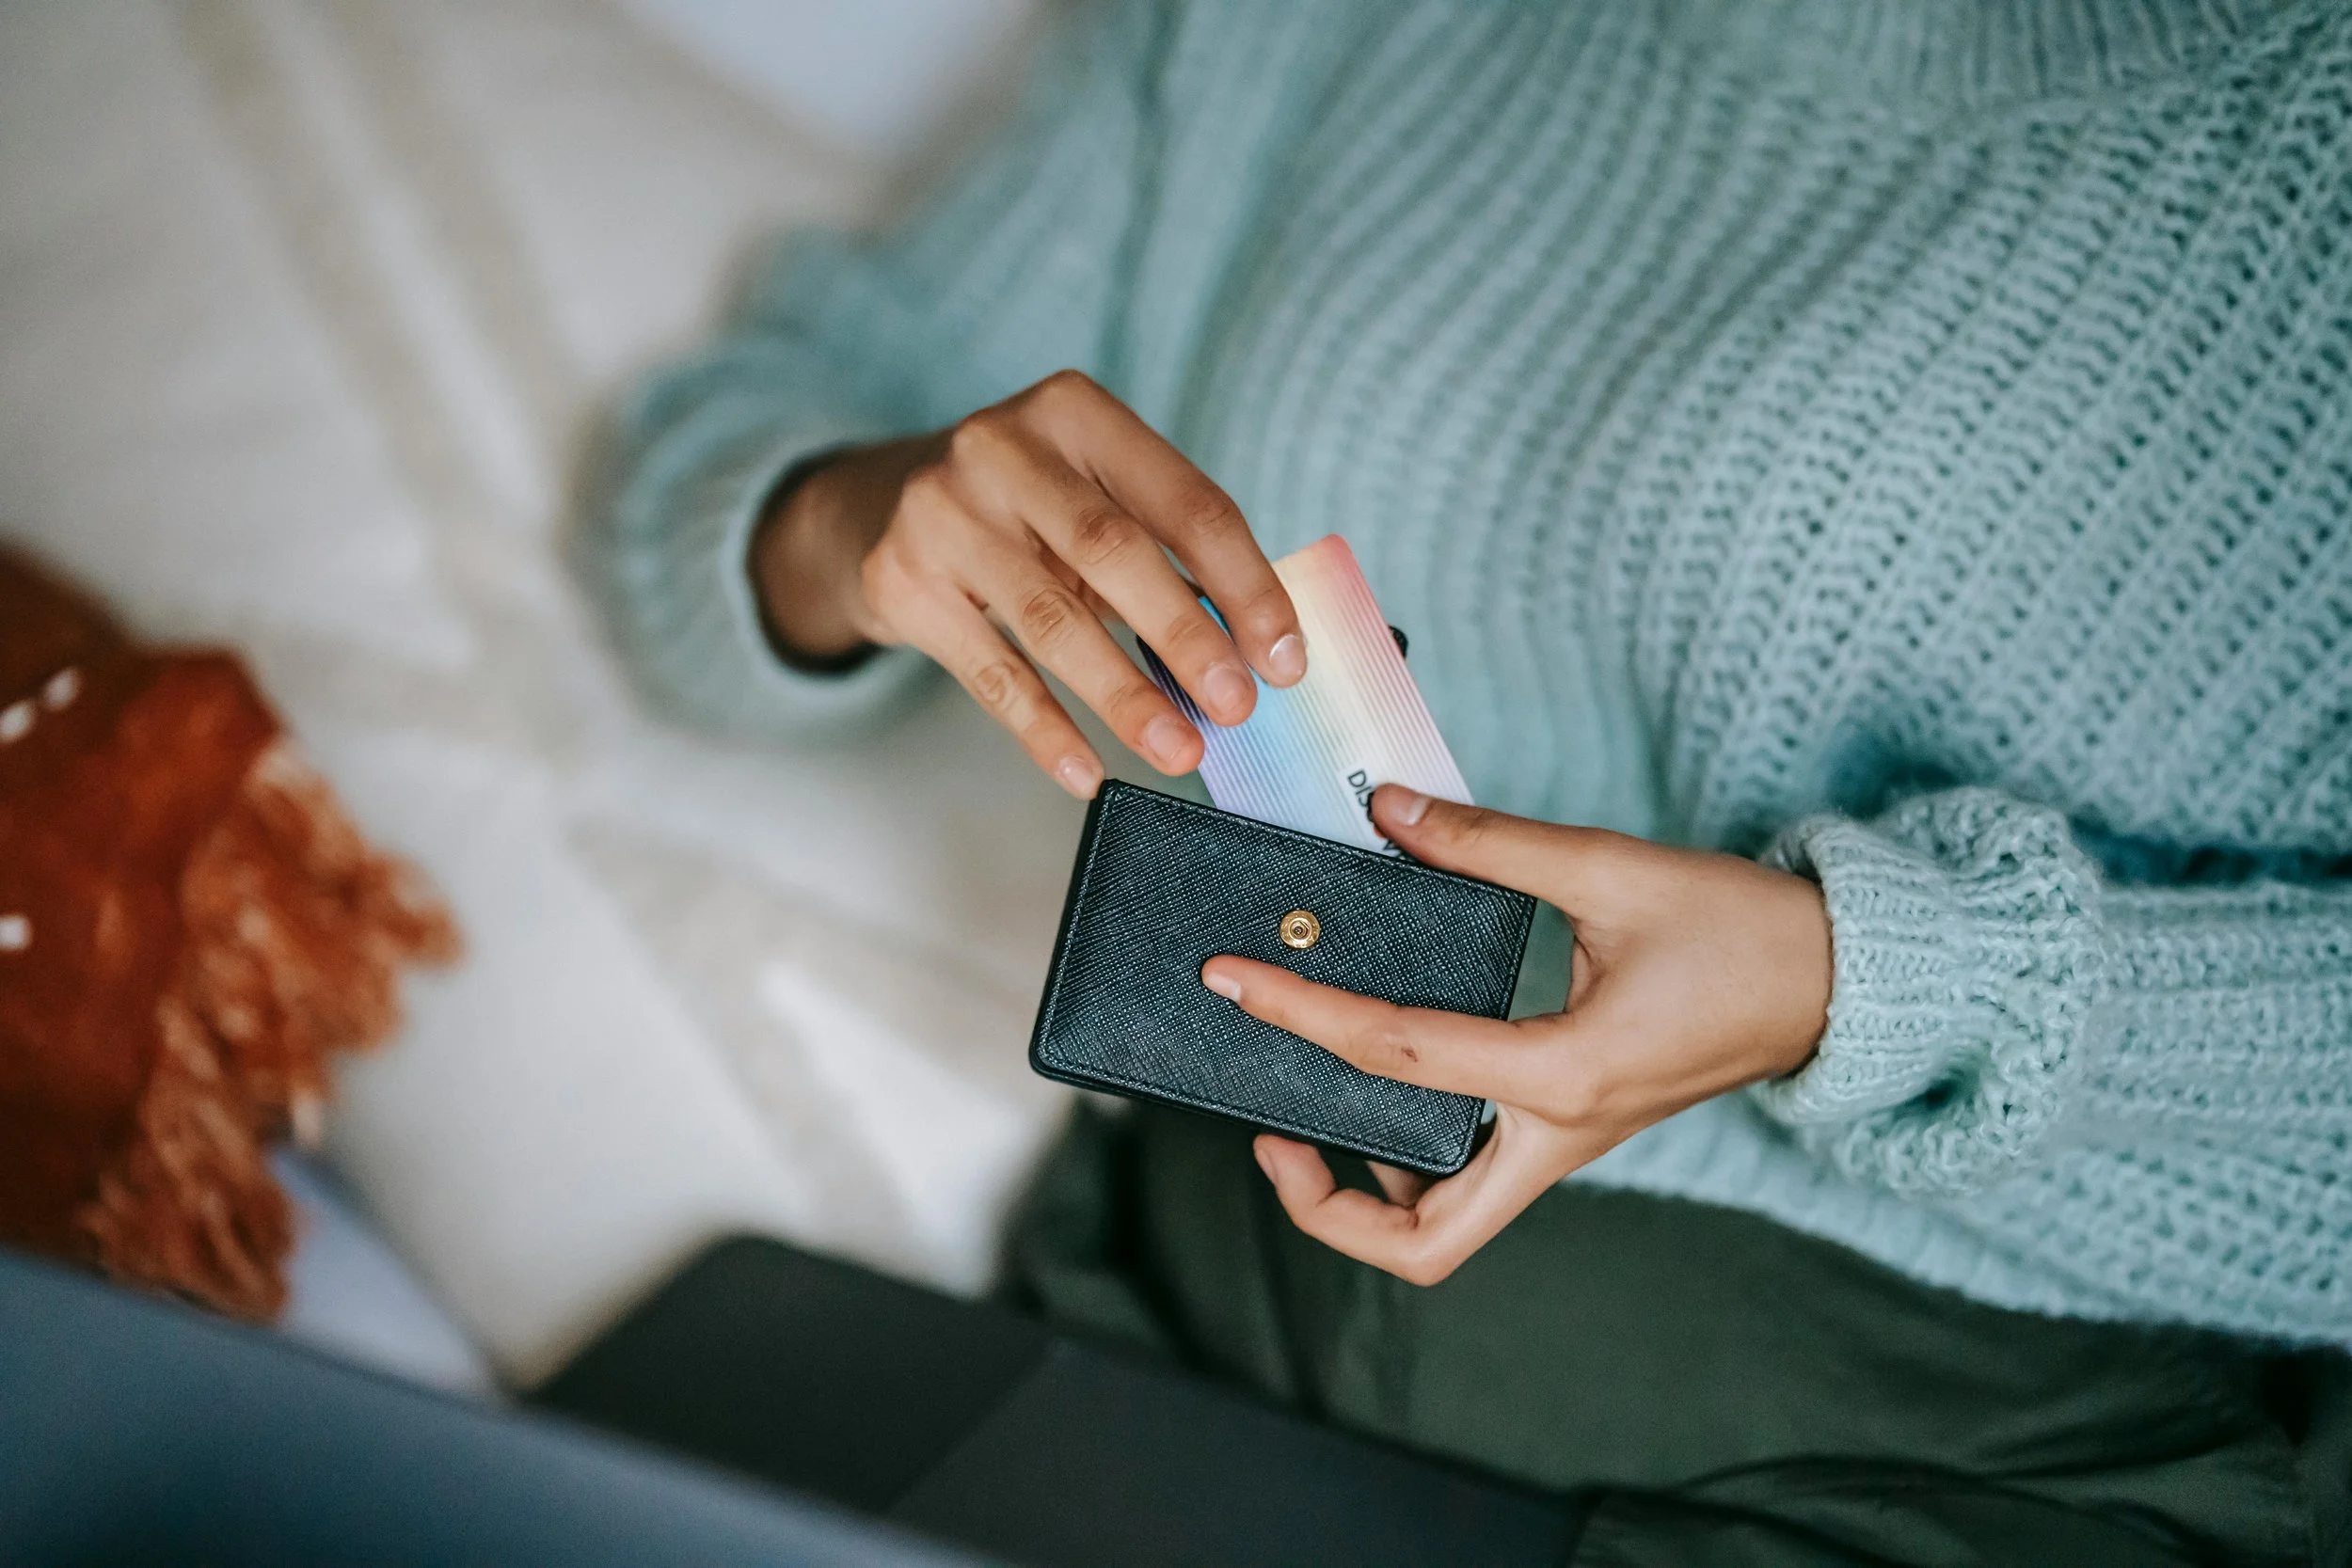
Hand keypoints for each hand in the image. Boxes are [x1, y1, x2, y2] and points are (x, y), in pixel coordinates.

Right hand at [750, 370, 1304, 796]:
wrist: (874, 510)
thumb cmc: (1021, 512)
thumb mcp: (1091, 500)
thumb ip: (1167, 557)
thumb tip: (1258, 655)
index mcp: (1077, 411)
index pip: (1186, 501)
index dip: (1245, 584)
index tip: (1285, 658)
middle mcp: (1001, 446)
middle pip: (1115, 550)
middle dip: (1186, 635)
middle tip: (1237, 708)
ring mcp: (941, 511)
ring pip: (1051, 619)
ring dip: (1124, 695)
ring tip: (1177, 751)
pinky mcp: (901, 580)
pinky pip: (990, 672)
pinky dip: (1043, 729)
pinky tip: (1087, 772)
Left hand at [1201, 786, 1832, 1284]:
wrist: (1838, 980)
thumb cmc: (1743, 928)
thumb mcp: (1614, 869)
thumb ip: (1490, 844)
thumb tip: (1385, 812)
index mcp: (1566, 1072)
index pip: (1398, 1055)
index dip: (1300, 1012)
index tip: (1233, 980)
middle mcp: (1560, 1132)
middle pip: (1423, 1239)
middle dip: (1327, 1207)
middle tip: (1268, 1132)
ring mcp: (1569, 1143)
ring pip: (1449, 1226)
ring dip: (1368, 1197)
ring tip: (1308, 1119)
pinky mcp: (1575, 1128)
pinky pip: (1478, 1179)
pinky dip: (1416, 1160)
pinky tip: (1386, 1086)